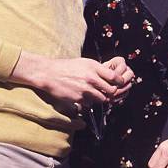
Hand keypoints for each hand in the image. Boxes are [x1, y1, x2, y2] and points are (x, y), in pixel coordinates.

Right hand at [11, 52, 128, 105]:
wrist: (49, 73)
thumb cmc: (67, 67)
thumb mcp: (85, 63)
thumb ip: (98, 70)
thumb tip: (111, 76)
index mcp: (94, 67)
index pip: (114, 77)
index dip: (119, 81)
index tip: (118, 83)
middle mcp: (91, 78)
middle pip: (110, 90)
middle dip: (111, 92)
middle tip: (107, 92)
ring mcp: (84, 90)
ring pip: (101, 99)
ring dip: (99, 98)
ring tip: (94, 94)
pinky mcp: (78, 99)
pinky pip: (89, 104)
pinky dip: (88, 102)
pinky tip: (82, 97)